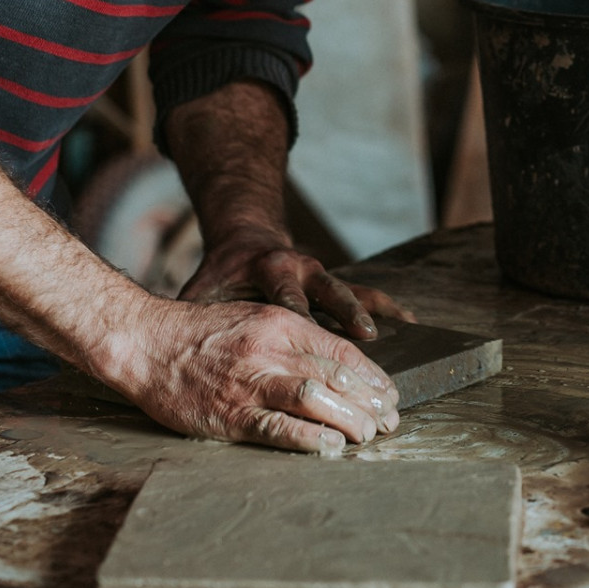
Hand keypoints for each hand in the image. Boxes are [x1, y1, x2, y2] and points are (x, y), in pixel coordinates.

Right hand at [110, 295, 400, 453]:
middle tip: (388, 422)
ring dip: (349, 421)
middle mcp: (270, 350)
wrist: (147, 342)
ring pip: (316, 400)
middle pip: (337, 377)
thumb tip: (338, 366)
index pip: (342, 351)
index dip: (372, 377)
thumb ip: (294, 339)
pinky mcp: (230, 415)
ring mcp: (250, 383)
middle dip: (370, 403)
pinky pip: (279, 429)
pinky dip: (310, 440)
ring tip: (366, 436)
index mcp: (281, 324)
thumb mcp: (256, 318)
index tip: (389, 395)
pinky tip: (331, 448)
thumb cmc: (202, 333)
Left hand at [177, 227, 413, 339]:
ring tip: (397, 331)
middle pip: (328, 292)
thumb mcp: (204, 291)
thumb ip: (199, 314)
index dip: (297, 314)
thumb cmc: (220, 278)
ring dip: (372, 312)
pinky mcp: (333, 282)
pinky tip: (409, 322)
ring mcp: (320, 274)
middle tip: (367, 336)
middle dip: (348, 315)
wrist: (243, 245)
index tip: (308, 332)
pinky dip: (386, 306)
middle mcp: (300, 268)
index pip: (284, 297)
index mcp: (268, 270)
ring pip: (351, 291)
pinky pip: (365, 292)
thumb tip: (178, 342)